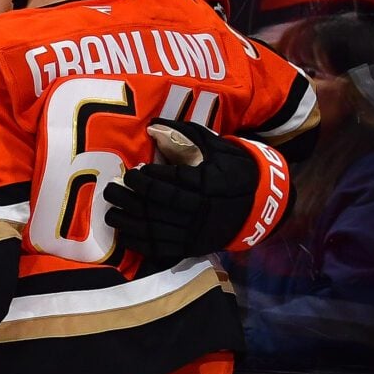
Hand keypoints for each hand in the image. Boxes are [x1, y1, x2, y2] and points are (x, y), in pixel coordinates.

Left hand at [103, 121, 269, 266]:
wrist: (262, 204)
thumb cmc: (236, 170)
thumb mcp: (219, 147)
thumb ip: (187, 135)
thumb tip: (153, 125)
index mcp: (208, 183)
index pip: (170, 181)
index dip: (148, 178)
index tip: (134, 172)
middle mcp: (200, 210)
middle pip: (156, 205)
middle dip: (130, 197)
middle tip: (111, 189)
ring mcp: (196, 231)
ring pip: (155, 229)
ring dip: (128, 221)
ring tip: (111, 212)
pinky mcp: (193, 247)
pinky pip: (162, 249)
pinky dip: (140, 243)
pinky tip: (125, 234)